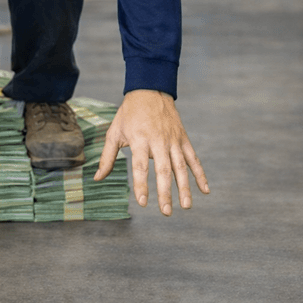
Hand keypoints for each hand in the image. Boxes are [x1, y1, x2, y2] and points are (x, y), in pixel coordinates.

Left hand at [94, 89, 208, 215]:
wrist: (150, 90)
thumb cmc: (129, 114)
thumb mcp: (114, 132)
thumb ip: (107, 157)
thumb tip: (97, 178)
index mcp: (139, 140)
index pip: (140, 167)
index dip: (141, 185)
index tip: (143, 202)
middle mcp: (158, 141)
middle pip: (163, 170)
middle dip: (165, 192)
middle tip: (166, 212)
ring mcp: (173, 140)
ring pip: (181, 167)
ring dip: (185, 187)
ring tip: (186, 206)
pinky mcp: (183, 139)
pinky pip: (193, 159)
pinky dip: (200, 174)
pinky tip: (205, 190)